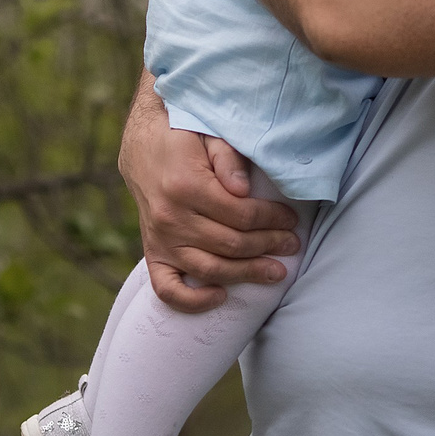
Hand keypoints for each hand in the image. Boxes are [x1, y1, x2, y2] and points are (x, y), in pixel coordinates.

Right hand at [117, 70, 299, 310]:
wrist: (142, 144)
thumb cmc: (183, 136)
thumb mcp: (208, 134)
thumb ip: (228, 159)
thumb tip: (245, 190)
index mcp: (186, 187)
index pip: (240, 214)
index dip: (272, 219)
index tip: (291, 219)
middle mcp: (170, 218)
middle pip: (230, 244)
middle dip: (268, 246)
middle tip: (292, 245)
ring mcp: (159, 239)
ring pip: (209, 269)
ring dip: (246, 274)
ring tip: (276, 272)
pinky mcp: (152, 252)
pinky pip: (167, 288)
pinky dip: (192, 301)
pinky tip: (221, 297)